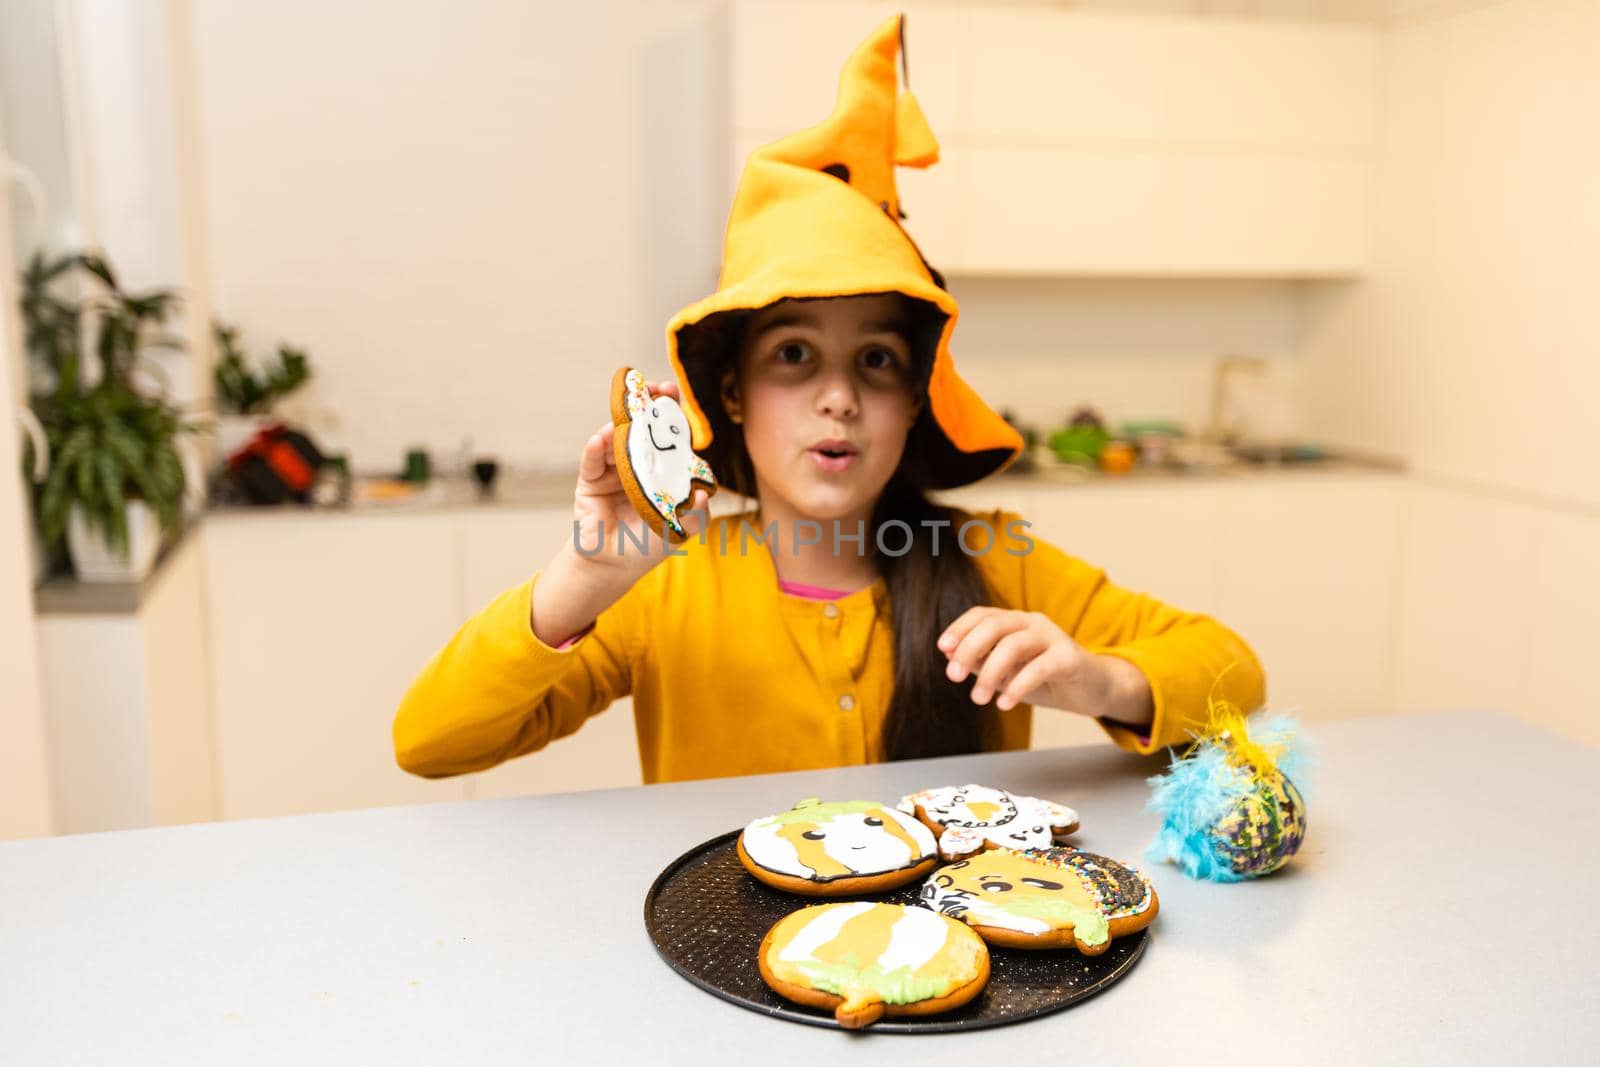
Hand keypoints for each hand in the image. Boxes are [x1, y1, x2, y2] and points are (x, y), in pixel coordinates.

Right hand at [531, 379, 708, 646]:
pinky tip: (599, 439)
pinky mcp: (589, 481)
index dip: (672, 413)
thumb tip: (706, 494)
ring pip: (616, 441)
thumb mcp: (682, 529)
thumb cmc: (650, 544)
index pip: (668, 435)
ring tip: (624, 415)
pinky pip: (591, 461)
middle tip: (650, 389)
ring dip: (620, 425)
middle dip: (645, 406)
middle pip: (642, 429)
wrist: (614, 566)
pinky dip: (595, 450)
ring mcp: (612, 469)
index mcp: (662, 469)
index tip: (674, 393)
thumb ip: (697, 513)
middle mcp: (638, 463)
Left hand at [936, 607, 1152, 726]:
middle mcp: (1033, 622)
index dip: (960, 628)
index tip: (943, 648)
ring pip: (1013, 645)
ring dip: (990, 672)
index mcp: (1016, 622)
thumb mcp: (1007, 672)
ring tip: (978, 698)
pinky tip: (1005, 703)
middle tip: (952, 676)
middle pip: (995, 625)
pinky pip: (1039, 667)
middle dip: (969, 649)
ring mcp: (1053, 636)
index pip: (982, 614)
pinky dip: (1018, 685)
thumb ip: (982, 663)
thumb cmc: (1045, 678)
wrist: (1092, 689)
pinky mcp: (1069, 656)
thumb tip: (951, 656)